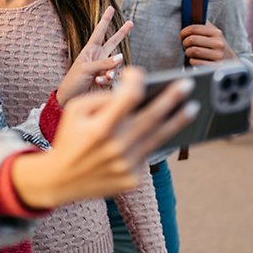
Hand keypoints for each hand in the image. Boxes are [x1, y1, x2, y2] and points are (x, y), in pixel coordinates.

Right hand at [12, 68, 197, 208]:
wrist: (60, 179)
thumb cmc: (69, 138)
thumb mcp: (75, 111)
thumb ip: (102, 98)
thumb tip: (131, 92)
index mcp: (100, 128)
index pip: (129, 97)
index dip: (137, 80)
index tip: (138, 73)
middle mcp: (116, 148)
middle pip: (152, 117)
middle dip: (172, 98)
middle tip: (188, 84)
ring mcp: (126, 166)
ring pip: (158, 138)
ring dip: (177, 121)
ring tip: (192, 107)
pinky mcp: (131, 180)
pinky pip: (147, 155)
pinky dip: (153, 142)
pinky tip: (165, 130)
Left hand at [56, 6, 132, 104]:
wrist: (70, 100)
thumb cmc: (73, 82)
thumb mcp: (86, 69)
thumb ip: (104, 63)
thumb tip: (121, 57)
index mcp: (90, 51)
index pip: (99, 32)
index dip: (105, 20)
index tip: (110, 8)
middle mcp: (99, 58)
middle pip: (113, 42)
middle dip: (122, 33)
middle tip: (131, 22)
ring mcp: (104, 69)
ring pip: (116, 64)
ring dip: (110, 71)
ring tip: (99, 78)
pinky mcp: (108, 80)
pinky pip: (114, 76)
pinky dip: (108, 80)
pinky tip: (100, 83)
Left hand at [179, 21, 235, 65]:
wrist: (229, 59)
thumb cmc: (215, 44)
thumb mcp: (212, 32)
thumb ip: (202, 24)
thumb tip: (189, 14)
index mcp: (216, 32)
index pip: (194, 28)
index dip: (184, 32)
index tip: (181, 35)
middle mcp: (218, 43)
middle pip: (192, 40)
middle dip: (184, 42)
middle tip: (184, 44)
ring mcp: (217, 55)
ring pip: (193, 51)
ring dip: (187, 52)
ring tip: (189, 52)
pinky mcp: (215, 66)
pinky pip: (196, 62)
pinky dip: (191, 60)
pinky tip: (193, 59)